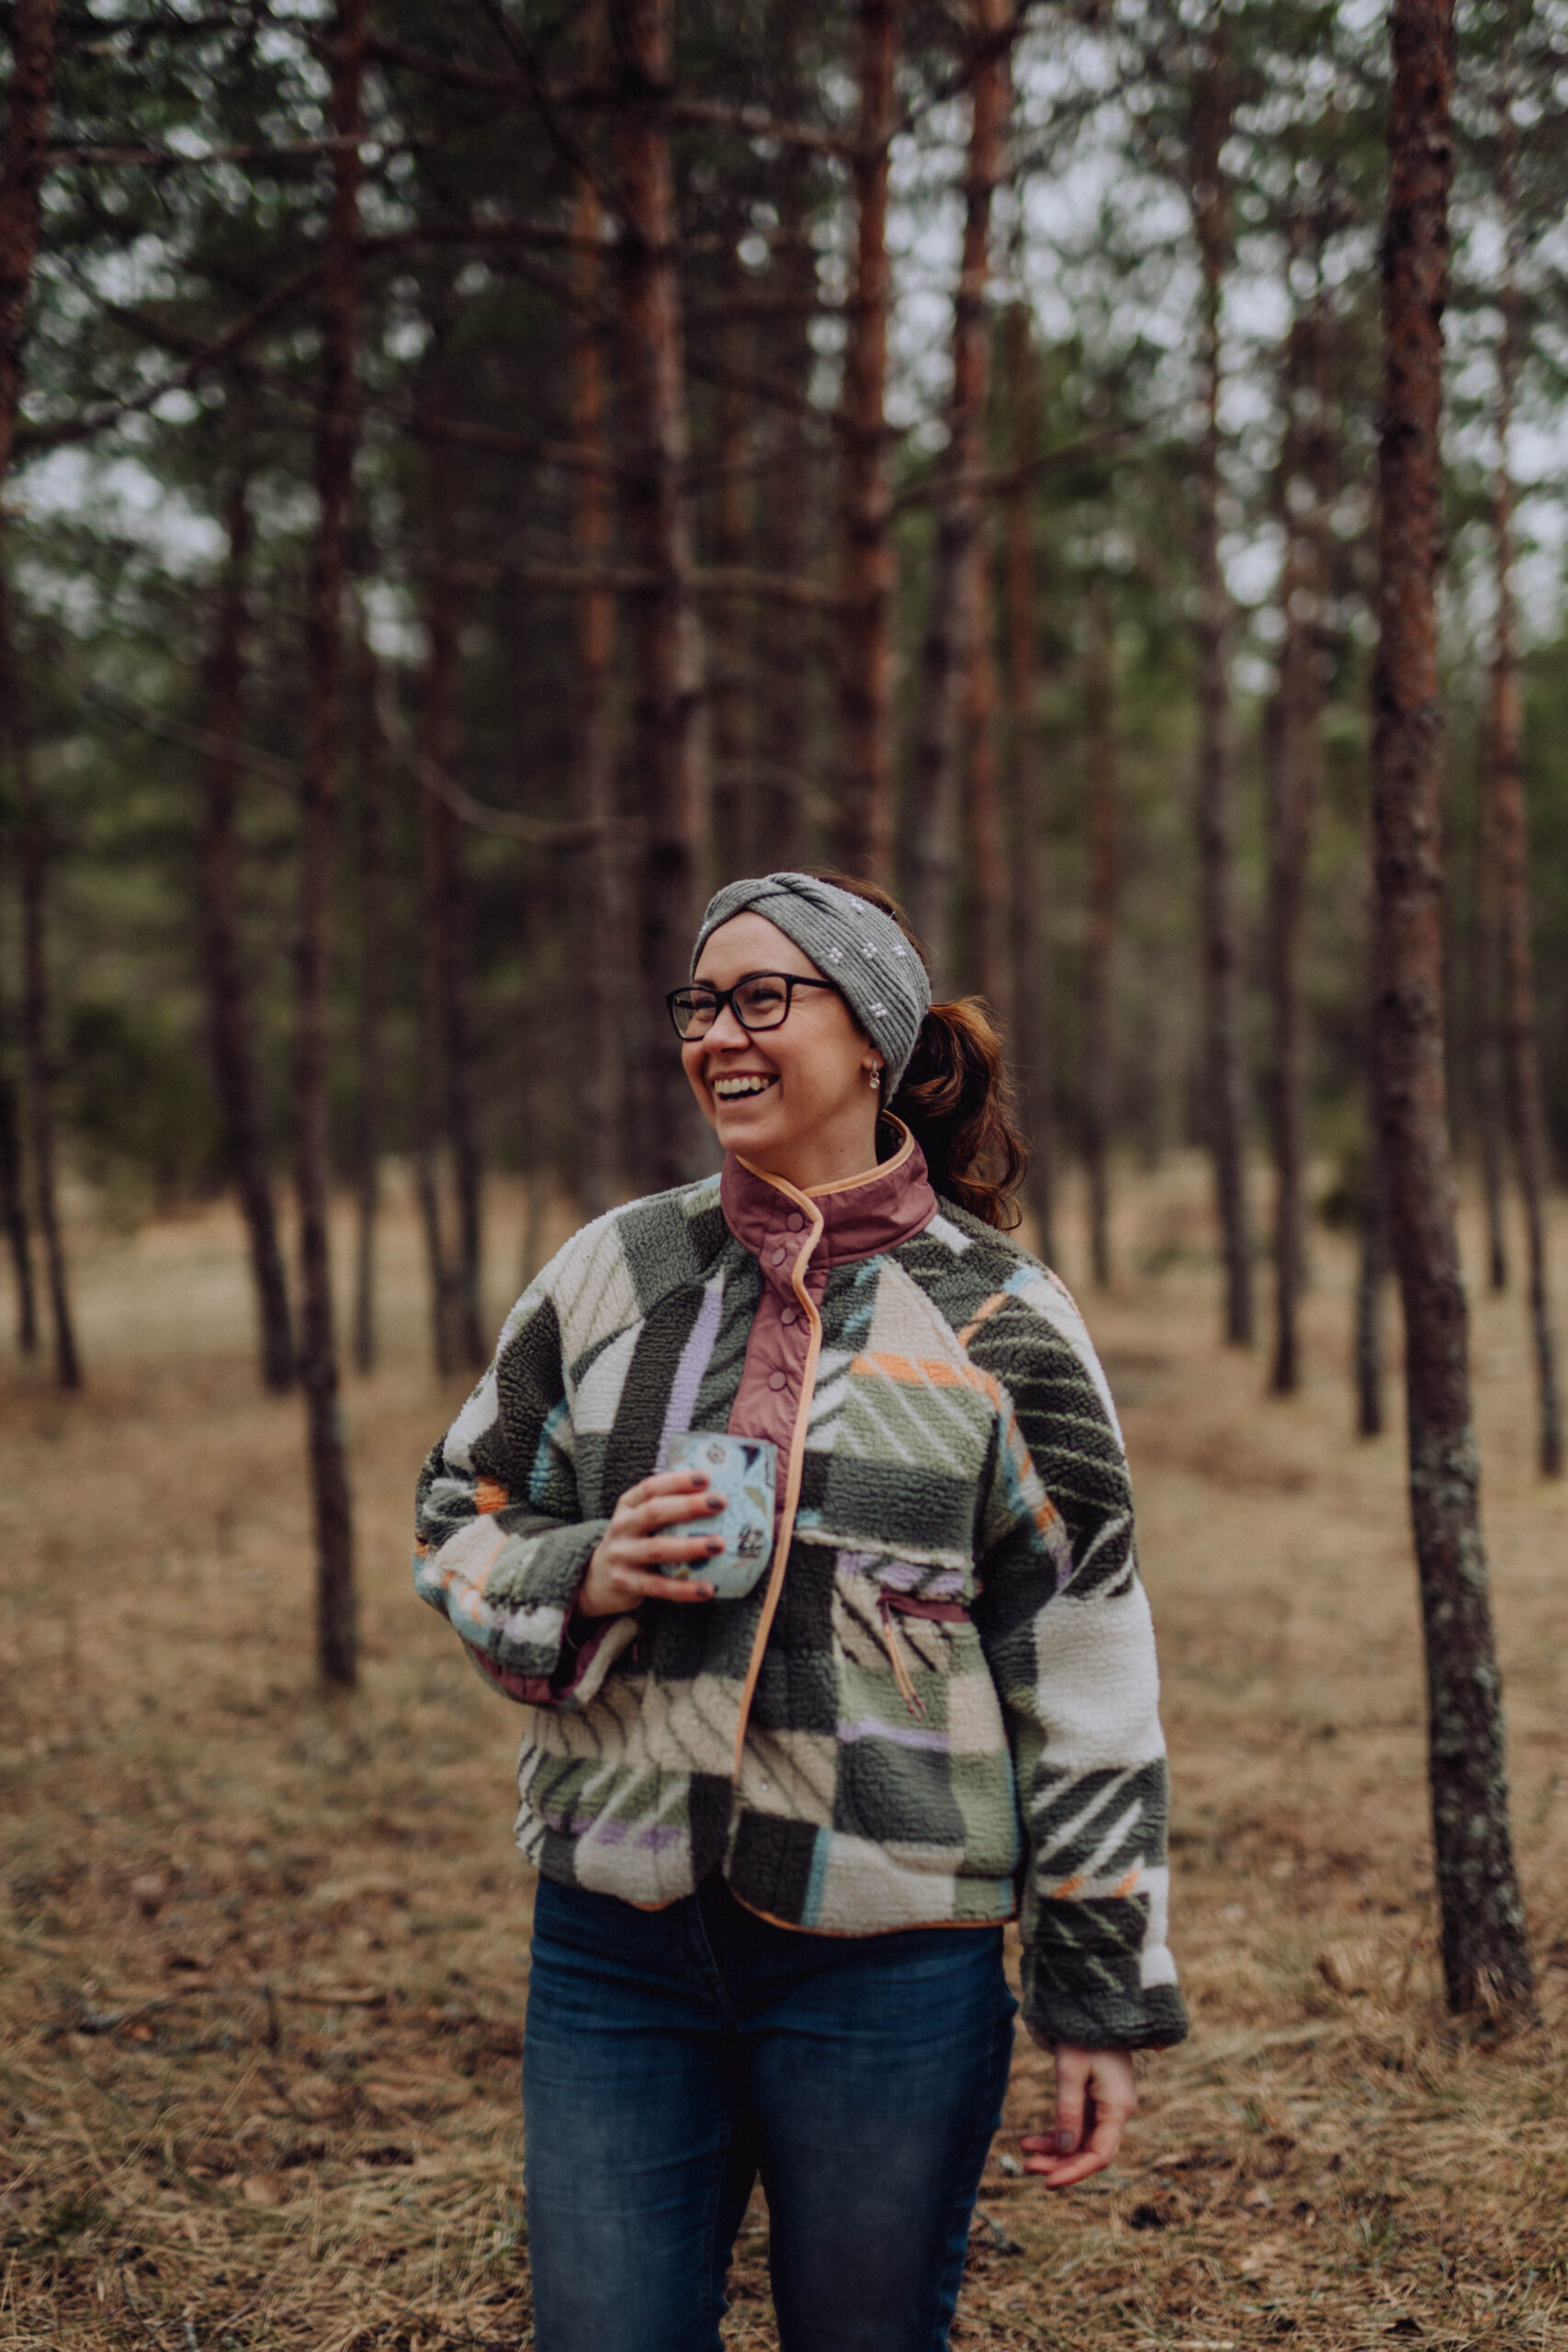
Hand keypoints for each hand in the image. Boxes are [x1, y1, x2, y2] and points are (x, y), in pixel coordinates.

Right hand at [576, 1470, 726, 1617]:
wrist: (599, 1579)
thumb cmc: (636, 1542)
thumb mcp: (642, 1520)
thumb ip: (670, 1508)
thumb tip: (720, 1496)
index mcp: (628, 1505)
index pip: (651, 1487)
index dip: (677, 1481)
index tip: (706, 1477)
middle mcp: (621, 1527)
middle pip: (654, 1513)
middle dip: (688, 1506)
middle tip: (720, 1503)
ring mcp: (621, 1556)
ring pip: (657, 1549)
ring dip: (690, 1546)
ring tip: (720, 1544)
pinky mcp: (626, 1583)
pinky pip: (658, 1587)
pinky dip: (684, 1589)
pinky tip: (707, 1589)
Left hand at [1019, 2045, 1136, 2187]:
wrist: (1093, 2006)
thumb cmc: (1083, 2036)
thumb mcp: (1071, 2072)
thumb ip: (1069, 2111)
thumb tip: (1065, 2150)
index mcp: (1117, 2108)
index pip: (1099, 2155)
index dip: (1074, 2172)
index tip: (1047, 2182)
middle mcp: (1116, 2111)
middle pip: (1089, 2151)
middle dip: (1059, 2163)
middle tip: (1027, 2166)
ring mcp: (1107, 2105)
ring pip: (1081, 2140)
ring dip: (1055, 2150)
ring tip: (1025, 2152)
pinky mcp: (1097, 2098)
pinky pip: (1078, 2125)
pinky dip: (1058, 2133)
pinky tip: (1034, 2139)